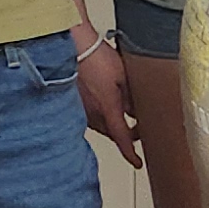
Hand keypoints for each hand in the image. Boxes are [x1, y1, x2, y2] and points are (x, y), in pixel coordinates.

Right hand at [75, 32, 140, 164]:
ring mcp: (79, 108)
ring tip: (121, 111)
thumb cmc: (95, 56)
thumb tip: (137, 111)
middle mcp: (91, 113)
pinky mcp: (71, 100)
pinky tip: (102, 101)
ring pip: (100, 125)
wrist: (73, 45)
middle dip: (125, 134)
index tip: (137, 162)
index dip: (130, 153)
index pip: (121, 138)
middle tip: (137, 127)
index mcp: (107, 108)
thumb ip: (131, 97)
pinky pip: (88, 115)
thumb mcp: (124, 76)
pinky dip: (99, 114)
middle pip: (111, 133)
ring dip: (111, 123)